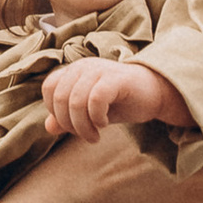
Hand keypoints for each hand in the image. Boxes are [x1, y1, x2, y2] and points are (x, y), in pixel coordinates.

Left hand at [41, 55, 192, 141]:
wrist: (154, 94)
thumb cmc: (120, 102)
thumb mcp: (89, 113)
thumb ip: (68, 118)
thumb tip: (49, 127)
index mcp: (74, 70)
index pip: (49, 88)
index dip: (55, 110)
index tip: (71, 125)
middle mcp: (84, 66)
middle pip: (60, 98)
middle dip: (69, 124)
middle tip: (86, 136)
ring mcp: (100, 70)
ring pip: (76, 101)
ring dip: (83, 126)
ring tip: (95, 136)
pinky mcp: (115, 78)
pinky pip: (95, 99)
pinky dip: (96, 117)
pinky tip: (104, 124)